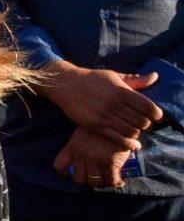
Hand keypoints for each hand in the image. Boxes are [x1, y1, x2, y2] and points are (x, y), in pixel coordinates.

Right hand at [42, 64, 162, 144]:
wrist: (64, 84)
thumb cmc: (91, 79)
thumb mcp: (113, 75)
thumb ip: (135, 80)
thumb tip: (155, 77)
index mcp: (121, 90)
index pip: (149, 107)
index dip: (156, 114)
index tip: (154, 115)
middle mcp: (114, 104)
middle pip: (142, 122)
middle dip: (146, 124)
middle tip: (143, 123)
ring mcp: (104, 116)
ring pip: (132, 132)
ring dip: (137, 133)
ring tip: (133, 130)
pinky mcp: (95, 125)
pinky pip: (117, 139)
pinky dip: (128, 144)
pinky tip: (131, 143)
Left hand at [53, 126, 135, 188]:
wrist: (117, 118)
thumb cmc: (101, 120)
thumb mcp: (84, 128)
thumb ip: (81, 141)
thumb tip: (87, 149)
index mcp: (72, 147)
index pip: (60, 166)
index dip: (65, 172)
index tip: (71, 173)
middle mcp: (81, 156)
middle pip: (78, 178)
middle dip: (86, 179)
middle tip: (95, 176)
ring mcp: (95, 160)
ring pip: (94, 181)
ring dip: (101, 182)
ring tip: (108, 179)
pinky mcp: (110, 163)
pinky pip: (111, 180)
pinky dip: (116, 183)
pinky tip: (120, 181)